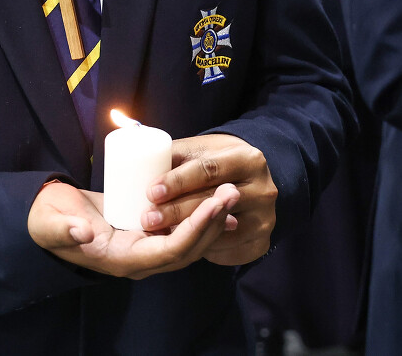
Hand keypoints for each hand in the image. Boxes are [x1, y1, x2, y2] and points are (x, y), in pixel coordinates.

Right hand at [28, 179, 237, 279]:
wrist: (48, 218)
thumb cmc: (49, 220)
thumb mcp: (52, 223)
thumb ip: (65, 229)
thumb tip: (85, 234)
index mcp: (122, 260)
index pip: (169, 251)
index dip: (194, 230)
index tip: (213, 205)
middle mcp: (140, 260)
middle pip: (188, 249)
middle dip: (212, 222)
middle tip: (231, 193)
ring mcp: (145, 248)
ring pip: (190, 242)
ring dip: (212, 220)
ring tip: (231, 193)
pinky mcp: (147, 233)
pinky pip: (182, 231)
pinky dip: (202, 219)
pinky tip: (217, 202)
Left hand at [143, 133, 277, 265]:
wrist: (247, 180)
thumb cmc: (215, 162)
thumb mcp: (199, 150)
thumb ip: (173, 155)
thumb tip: (137, 159)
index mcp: (248, 158)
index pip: (209, 170)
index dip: (178, 182)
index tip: (151, 191)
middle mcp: (263, 190)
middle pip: (212, 202)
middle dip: (175, 212)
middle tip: (146, 218)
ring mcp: (264, 219)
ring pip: (218, 231)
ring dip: (184, 235)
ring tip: (154, 235)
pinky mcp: (259, 243)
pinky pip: (226, 251)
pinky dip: (200, 249)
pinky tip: (177, 246)